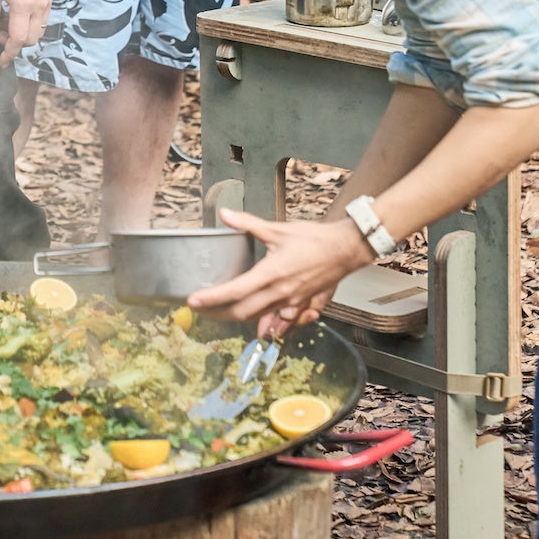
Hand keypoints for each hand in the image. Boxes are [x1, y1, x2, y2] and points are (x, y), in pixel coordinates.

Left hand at [0, 0, 53, 67]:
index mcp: (23, 5)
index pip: (17, 39)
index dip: (9, 53)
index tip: (1, 62)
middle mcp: (39, 7)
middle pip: (31, 39)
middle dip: (14, 44)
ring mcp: (47, 1)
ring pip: (39, 30)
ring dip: (23, 34)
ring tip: (7, 22)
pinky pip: (43, 19)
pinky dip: (31, 24)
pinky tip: (18, 13)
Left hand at [186, 207, 372, 326]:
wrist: (346, 250)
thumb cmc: (314, 239)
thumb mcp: (278, 229)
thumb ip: (249, 224)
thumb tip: (226, 214)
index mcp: (271, 274)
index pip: (234, 291)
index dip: (211, 298)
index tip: (193, 301)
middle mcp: (279, 293)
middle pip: (242, 312)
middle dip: (218, 313)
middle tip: (201, 308)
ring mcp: (291, 302)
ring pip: (258, 319)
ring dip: (238, 319)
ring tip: (220, 313)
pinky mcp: (300, 305)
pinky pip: (278, 321)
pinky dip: (264, 324)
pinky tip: (256, 323)